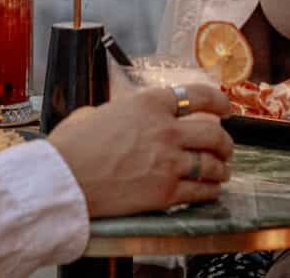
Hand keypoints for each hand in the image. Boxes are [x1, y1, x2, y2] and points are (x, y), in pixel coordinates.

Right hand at [49, 83, 233, 216]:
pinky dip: (210, 191)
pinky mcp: (165, 192)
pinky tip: (210, 191)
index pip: (198, 96)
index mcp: (149, 103)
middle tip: (225, 147)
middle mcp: (165, 130)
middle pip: (214, 134)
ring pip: (212, 164)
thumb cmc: (72, 145)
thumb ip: (120, 111)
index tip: (225, 109)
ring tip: (221, 172)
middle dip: (225, 142)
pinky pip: (202, 191)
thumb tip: (122, 115)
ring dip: (221, 168)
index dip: (219, 102)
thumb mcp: (96, 112)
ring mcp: (168, 162)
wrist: (63, 179)